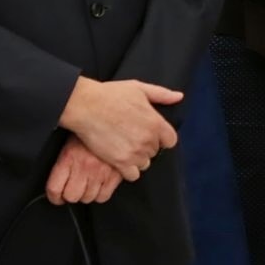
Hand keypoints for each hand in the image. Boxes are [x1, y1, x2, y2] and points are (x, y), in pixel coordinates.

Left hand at [46, 136, 125, 205]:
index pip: (54, 189)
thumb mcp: (70, 140)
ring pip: (88, 198)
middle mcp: (84, 167)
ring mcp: (100, 172)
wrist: (114, 119)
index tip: (56, 196)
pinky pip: (104, 196)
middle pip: (71, 196)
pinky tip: (99, 185)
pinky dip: (100, 194)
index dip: (54, 197)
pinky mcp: (116, 175)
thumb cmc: (91, 128)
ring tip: (87, 185)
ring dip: (86, 194)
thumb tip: (58, 178)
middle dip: (70, 195)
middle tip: (72, 189)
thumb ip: (63, 160)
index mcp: (69, 158)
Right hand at [58, 77, 181, 180]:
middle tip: (131, 138)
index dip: (161, 138)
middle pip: (155, 152)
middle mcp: (149, 140)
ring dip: (137, 158)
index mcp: (156, 123)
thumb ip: (161, 94)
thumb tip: (179, 97)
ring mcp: (135, 153)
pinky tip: (119, 160)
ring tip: (124, 148)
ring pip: (144, 164)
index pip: (170, 140)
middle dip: (146, 146)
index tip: (150, 135)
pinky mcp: (120, 162)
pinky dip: (128, 170)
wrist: (85, 105)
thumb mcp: (139, 88)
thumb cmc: (110, 95)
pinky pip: (133, 175)